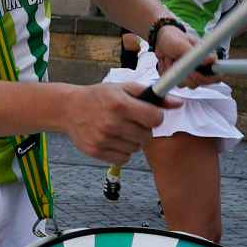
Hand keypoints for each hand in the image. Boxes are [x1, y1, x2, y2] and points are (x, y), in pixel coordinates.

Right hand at [62, 83, 178, 164]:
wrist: (68, 108)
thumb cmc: (99, 96)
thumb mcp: (124, 88)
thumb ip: (152, 95)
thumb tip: (178, 103)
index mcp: (120, 104)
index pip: (155, 119)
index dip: (155, 116)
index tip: (147, 114)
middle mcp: (111, 123)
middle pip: (147, 136)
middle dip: (143, 129)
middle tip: (131, 121)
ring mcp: (103, 139)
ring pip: (136, 148)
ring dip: (133, 140)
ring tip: (120, 129)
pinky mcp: (97, 151)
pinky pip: (124, 159)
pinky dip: (122, 151)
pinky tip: (114, 140)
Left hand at [151, 24, 218, 87]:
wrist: (160, 40)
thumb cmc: (174, 38)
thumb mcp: (183, 44)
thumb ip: (197, 53)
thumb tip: (212, 59)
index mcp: (206, 59)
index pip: (216, 76)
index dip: (206, 79)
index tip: (192, 71)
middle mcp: (199, 68)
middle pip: (197, 83)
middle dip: (184, 74)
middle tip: (176, 61)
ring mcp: (188, 73)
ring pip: (184, 84)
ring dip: (173, 71)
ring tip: (170, 58)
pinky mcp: (178, 76)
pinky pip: (172, 82)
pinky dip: (166, 72)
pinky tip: (165, 61)